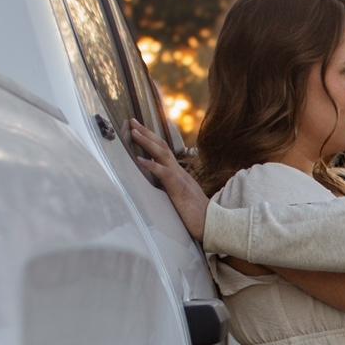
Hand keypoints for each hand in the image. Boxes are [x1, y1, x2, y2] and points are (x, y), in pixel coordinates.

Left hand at [130, 119, 208, 242]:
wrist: (214, 224)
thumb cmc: (197, 215)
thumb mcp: (181, 197)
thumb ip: (171, 189)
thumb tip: (158, 186)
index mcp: (179, 173)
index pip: (163, 151)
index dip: (151, 139)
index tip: (137, 129)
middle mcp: (179, 171)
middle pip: (162, 146)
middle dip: (146, 132)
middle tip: (131, 121)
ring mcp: (180, 178)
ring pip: (162, 154)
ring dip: (146, 142)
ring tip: (133, 132)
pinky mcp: (179, 189)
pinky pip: (164, 173)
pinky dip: (151, 165)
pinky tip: (139, 159)